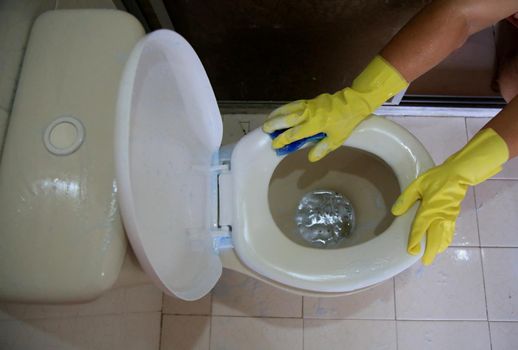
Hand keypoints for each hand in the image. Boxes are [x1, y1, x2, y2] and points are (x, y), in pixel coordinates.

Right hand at [263, 55, 407, 161]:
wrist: (354, 101)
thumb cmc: (346, 121)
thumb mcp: (337, 138)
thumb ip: (323, 148)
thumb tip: (310, 158)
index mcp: (314, 124)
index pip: (294, 133)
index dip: (283, 140)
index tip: (275, 145)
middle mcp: (308, 114)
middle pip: (286, 118)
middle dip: (274, 124)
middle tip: (264, 130)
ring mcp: (308, 105)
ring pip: (287, 109)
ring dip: (276, 115)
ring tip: (268, 121)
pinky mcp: (309, 100)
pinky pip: (292, 105)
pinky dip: (283, 109)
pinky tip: (279, 113)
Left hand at [392, 128, 508, 264]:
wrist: (459, 174)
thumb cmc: (437, 178)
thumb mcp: (417, 185)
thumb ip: (406, 199)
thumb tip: (395, 212)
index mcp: (429, 210)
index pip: (420, 229)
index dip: (415, 241)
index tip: (411, 251)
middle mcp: (440, 217)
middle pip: (435, 238)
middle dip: (430, 251)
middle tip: (426, 262)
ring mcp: (449, 217)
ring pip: (444, 237)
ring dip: (438, 246)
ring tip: (433, 254)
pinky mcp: (454, 215)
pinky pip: (449, 231)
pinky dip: (446, 239)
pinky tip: (443, 242)